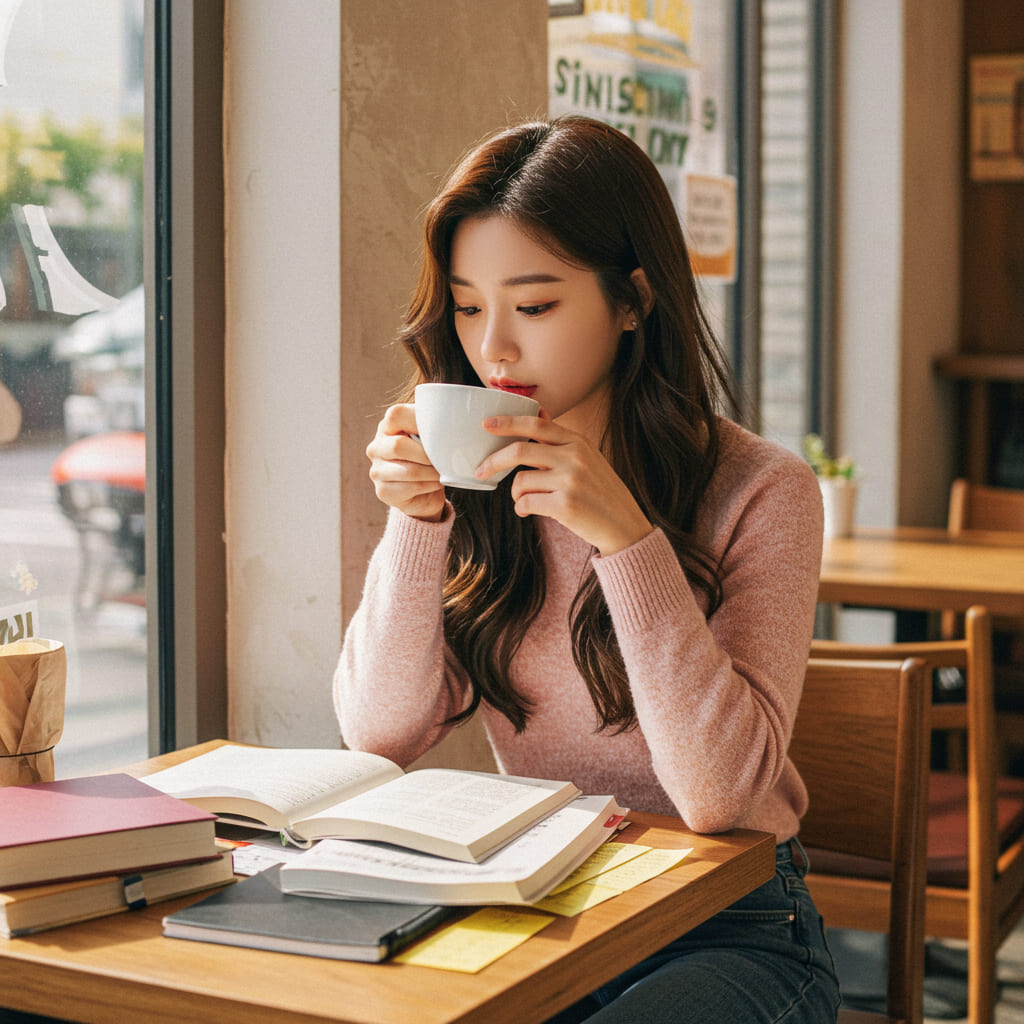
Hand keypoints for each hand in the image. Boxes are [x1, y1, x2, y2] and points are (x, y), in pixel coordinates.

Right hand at [366, 403, 445, 520]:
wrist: (427, 490)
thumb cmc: (429, 457)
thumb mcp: (430, 436)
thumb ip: (432, 426)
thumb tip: (451, 423)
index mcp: (387, 427)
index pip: (396, 415)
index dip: (420, 423)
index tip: (440, 432)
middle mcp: (376, 447)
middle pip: (399, 445)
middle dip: (428, 454)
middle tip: (444, 458)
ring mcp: (377, 471)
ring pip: (409, 470)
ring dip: (432, 472)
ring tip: (442, 472)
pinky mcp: (383, 491)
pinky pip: (411, 487)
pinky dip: (430, 486)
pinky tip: (435, 483)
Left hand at [475, 413, 653, 556]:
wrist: (624, 525)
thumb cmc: (601, 492)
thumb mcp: (588, 457)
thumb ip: (561, 438)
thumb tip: (539, 410)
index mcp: (578, 442)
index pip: (536, 423)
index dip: (508, 422)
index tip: (486, 424)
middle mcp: (574, 457)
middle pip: (520, 450)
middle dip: (494, 460)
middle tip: (481, 470)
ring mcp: (570, 480)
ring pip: (520, 481)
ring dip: (515, 494)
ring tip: (524, 501)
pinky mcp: (565, 505)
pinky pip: (525, 502)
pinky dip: (521, 508)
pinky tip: (527, 511)